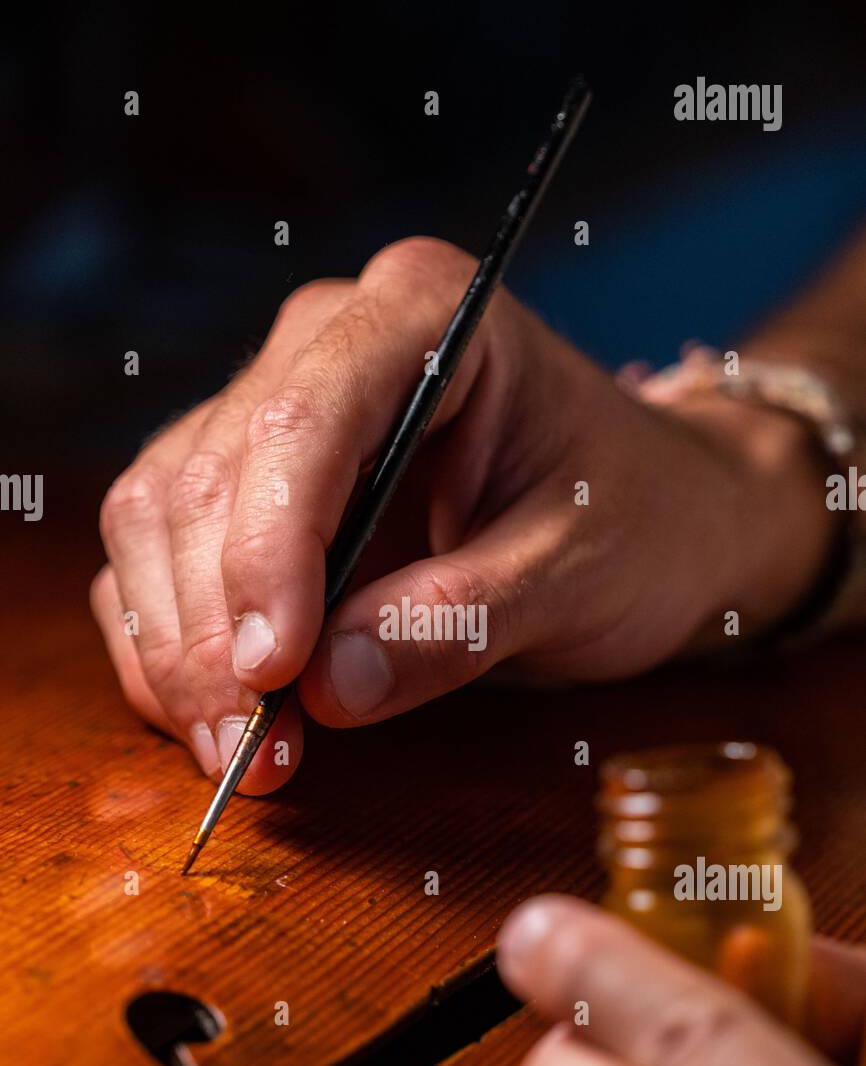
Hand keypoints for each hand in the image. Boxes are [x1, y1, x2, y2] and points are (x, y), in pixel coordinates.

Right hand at [91, 237, 833, 790]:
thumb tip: (326, 686)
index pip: (303, 419)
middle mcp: (327, 342)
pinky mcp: (251, 487)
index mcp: (425, 311)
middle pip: (210, 476)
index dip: (269, 550)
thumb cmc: (638, 520)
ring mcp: (275, 409)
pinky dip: (168, 647)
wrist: (656, 517)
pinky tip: (213, 720)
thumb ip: (460, 621)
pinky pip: (162, 558)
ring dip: (178, 652)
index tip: (275, 671)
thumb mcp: (579, 575)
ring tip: (241, 754)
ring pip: (160, 518)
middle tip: (253, 753)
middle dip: (214, 631)